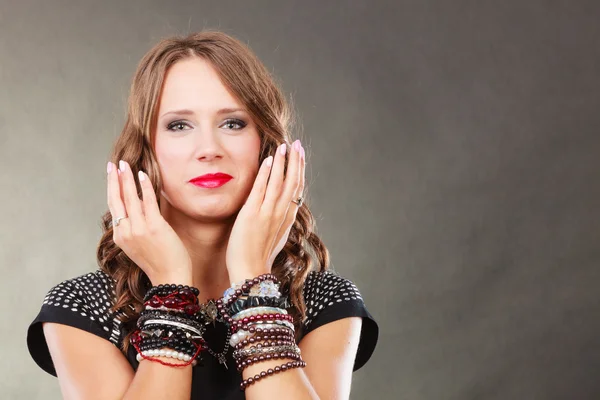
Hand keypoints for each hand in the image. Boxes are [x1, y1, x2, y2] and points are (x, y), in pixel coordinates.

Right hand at [106, 160, 192, 285]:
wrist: (170, 278)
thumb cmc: (159, 262)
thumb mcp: (139, 246)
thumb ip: (134, 230)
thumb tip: (137, 210)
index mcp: (120, 237)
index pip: (114, 208)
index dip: (112, 190)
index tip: (112, 176)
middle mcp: (125, 232)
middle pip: (116, 200)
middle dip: (114, 180)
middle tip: (113, 164)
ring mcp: (138, 229)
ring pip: (129, 198)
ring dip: (126, 178)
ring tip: (125, 164)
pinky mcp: (154, 226)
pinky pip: (147, 201)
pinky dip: (144, 186)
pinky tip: (142, 174)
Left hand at [225, 140, 305, 283]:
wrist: (250, 272)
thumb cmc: (258, 257)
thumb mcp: (275, 237)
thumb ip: (278, 221)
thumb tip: (281, 211)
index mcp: (287, 218)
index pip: (296, 189)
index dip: (299, 170)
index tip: (300, 156)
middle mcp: (280, 214)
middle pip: (293, 182)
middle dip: (296, 161)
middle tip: (297, 144)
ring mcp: (267, 213)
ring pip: (280, 182)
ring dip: (283, 162)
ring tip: (285, 145)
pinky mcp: (252, 214)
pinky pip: (261, 189)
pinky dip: (267, 173)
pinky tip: (269, 159)